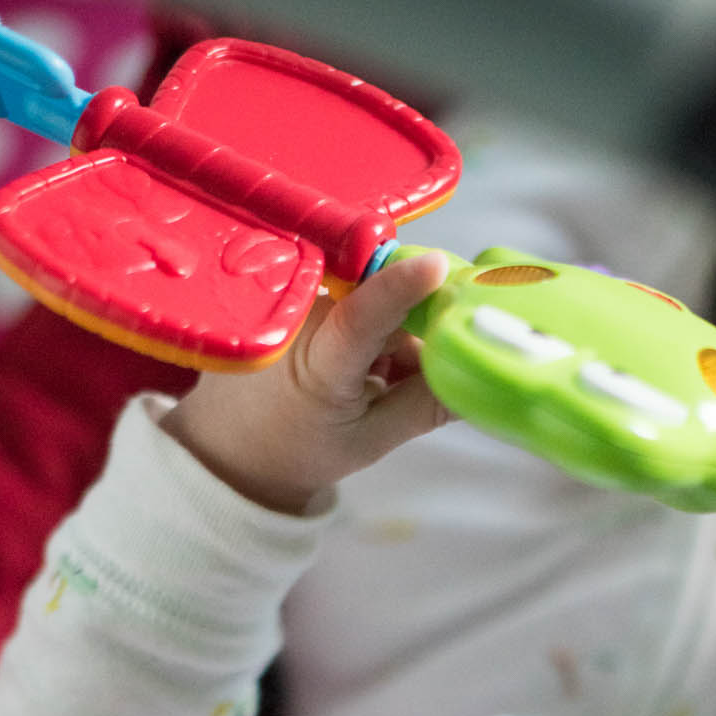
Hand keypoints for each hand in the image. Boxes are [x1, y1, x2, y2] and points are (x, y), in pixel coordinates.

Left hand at [161, 249, 450, 514]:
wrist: (234, 445)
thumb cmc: (298, 449)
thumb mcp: (369, 441)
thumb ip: (424, 408)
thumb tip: (481, 381)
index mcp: (320, 363)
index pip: (363, 314)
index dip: (402, 287)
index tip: (438, 266)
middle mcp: (308, 319)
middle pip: (388, 305)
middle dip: (423, 331)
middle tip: (435, 374)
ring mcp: (305, 303)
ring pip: (379, 305)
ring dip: (401, 338)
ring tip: (388, 385)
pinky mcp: (308, 298)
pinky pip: (361, 304)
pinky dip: (380, 335)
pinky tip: (372, 369)